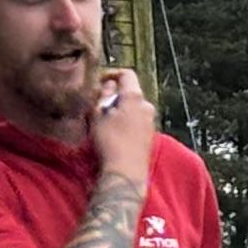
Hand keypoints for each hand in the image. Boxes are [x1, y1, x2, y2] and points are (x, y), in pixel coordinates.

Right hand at [89, 66, 158, 180]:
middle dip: (114, 94)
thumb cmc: (110, 142)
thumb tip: (108, 86)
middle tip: (97, 102)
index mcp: (135, 97)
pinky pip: (136, 120)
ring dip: (119, 108)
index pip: (127, 74)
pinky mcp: (149, 136)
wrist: (126, 173)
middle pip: (130, 91)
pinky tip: (113, 132)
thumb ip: (102, 96)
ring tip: (102, 119)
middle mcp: (147, 106)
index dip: (111, 73)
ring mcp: (150, 122)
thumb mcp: (97, 115)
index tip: (99, 81)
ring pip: (133, 107)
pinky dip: (125, 120)